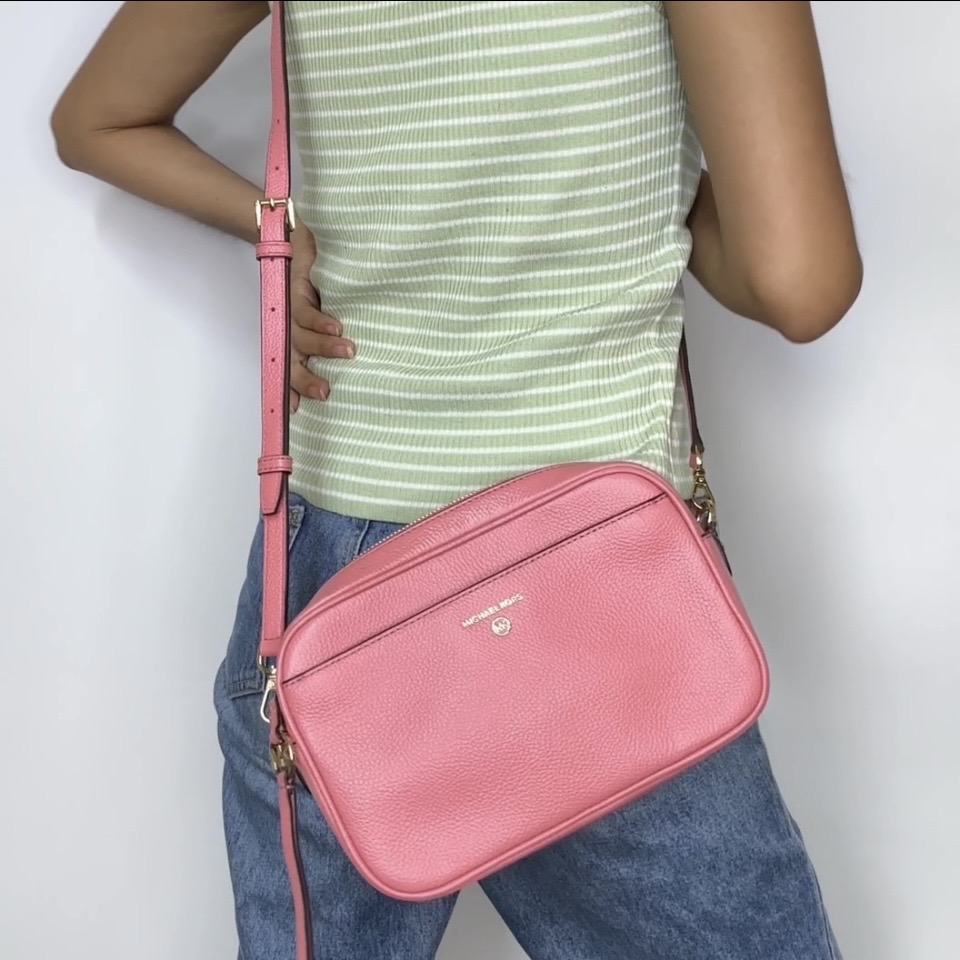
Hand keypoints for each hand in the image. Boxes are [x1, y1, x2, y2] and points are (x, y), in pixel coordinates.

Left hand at [289, 225, 354, 411]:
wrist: (314, 237)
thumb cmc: (331, 280)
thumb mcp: (340, 312)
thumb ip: (349, 334)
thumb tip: (380, 357)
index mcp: (300, 338)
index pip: (293, 369)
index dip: (293, 389)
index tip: (300, 411)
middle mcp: (292, 328)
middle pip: (292, 361)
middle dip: (306, 380)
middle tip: (326, 393)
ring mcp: (292, 309)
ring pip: (300, 338)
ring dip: (323, 348)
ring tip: (348, 351)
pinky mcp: (295, 288)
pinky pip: (304, 310)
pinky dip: (320, 322)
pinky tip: (336, 327)